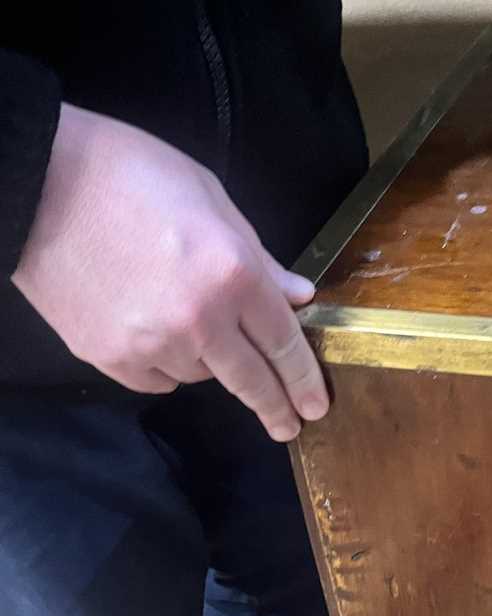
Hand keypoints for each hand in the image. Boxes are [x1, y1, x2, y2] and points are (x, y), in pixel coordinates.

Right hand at [12, 105, 326, 442]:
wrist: (34, 181)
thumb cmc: (127, 172)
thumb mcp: (208, 196)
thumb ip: (258, 256)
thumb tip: (299, 297)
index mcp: (233, 274)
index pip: (285, 343)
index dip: (303, 379)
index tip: (315, 404)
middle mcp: (200, 321)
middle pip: (251, 381)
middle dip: (276, 408)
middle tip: (288, 426)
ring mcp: (153, 345)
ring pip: (201, 375)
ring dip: (206, 359)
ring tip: (182, 315)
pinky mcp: (112, 359)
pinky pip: (158, 378)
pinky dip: (164, 363)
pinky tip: (150, 327)